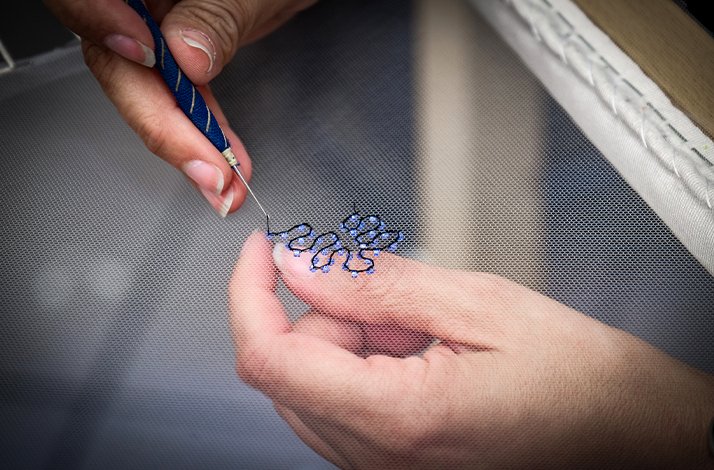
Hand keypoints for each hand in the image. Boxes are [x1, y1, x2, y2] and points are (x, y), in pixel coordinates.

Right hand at [44, 0, 314, 215]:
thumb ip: (214, 16)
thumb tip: (185, 56)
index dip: (98, 21)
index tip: (144, 55)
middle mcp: (134, 5)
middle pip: (116, 64)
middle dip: (164, 126)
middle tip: (208, 170)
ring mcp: (152, 32)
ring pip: (147, 94)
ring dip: (186, 146)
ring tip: (223, 183)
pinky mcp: (175, 56)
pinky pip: (175, 98)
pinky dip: (200, 134)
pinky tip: (221, 161)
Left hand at [230, 232, 713, 468]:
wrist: (624, 429)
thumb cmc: (574, 376)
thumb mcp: (474, 302)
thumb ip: (374, 284)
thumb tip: (301, 263)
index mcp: (396, 418)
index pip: (269, 357)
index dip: (249, 294)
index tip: (261, 252)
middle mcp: (378, 459)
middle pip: (290, 366)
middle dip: (326, 314)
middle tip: (398, 299)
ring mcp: (381, 468)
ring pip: (312, 383)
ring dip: (351, 340)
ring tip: (425, 333)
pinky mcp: (391, 463)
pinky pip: (340, 404)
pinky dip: (364, 364)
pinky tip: (420, 354)